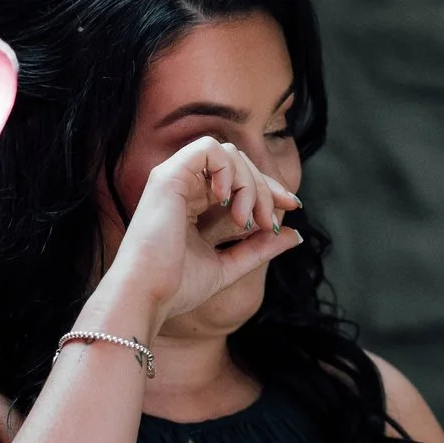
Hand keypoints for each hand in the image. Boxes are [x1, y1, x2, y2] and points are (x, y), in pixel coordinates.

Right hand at [97, 137, 300, 330]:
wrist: (148, 294)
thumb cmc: (178, 286)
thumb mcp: (230, 265)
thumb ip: (259, 248)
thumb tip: (294, 235)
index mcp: (194, 206)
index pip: (240, 181)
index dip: (270, 189)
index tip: (293, 207)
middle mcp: (184, 188)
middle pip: (240, 165)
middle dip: (266, 188)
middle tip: (268, 222)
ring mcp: (175, 179)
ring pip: (229, 155)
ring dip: (249, 184)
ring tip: (244, 219)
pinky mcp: (168, 175)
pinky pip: (208, 148)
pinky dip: (227, 169)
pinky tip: (225, 200)